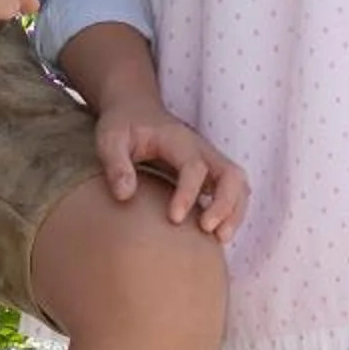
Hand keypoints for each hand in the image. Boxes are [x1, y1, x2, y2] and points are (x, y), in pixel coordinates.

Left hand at [93, 100, 247, 244]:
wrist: (136, 110)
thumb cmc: (122, 126)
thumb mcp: (109, 139)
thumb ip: (115, 164)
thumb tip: (125, 195)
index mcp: (178, 140)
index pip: (193, 166)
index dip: (187, 193)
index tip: (174, 219)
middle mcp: (201, 149)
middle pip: (231, 174)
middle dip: (225, 204)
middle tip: (208, 230)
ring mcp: (210, 161)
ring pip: (239, 185)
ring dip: (235, 212)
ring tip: (220, 239)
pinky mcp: (211, 174)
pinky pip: (234, 192)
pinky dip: (232, 213)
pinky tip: (216, 235)